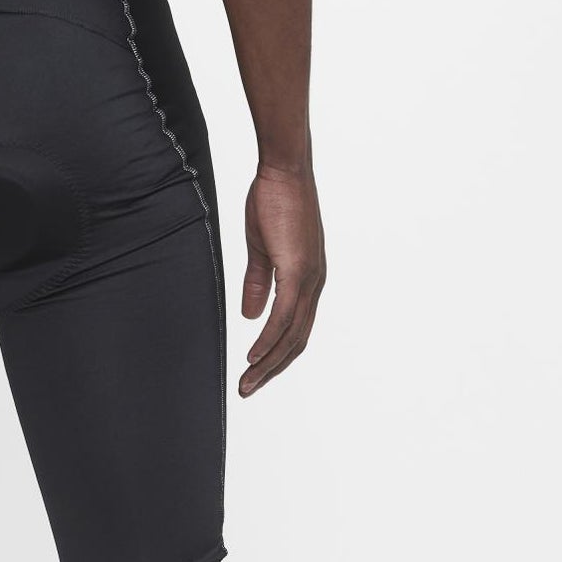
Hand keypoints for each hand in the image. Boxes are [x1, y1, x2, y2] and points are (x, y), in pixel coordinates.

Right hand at [238, 164, 324, 396]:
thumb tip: (252, 316)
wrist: (285, 171)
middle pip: (296, 341)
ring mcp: (309, 279)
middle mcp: (314, 285)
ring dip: (268, 362)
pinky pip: (284, 315)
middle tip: (248, 389)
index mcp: (307, 280)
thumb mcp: (262, 249)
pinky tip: (254, 354)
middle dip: (272, 369)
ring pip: (291, 335)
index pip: (295, 330)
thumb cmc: (274, 201)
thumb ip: (258, 283)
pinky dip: (270, 339)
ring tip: (248, 382)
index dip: (276, 355)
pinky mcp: (298, 270)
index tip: (255, 372)